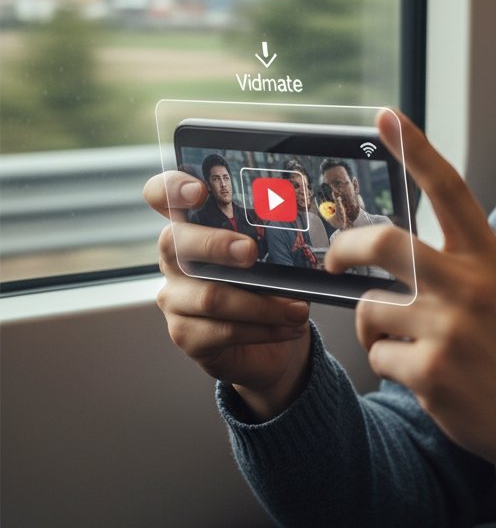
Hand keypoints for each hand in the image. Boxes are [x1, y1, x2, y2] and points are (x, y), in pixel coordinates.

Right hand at [144, 171, 311, 420]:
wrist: (269, 340)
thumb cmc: (268, 284)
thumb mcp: (273, 253)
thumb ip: (272, 236)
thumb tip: (298, 227)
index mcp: (193, 226)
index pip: (164, 196)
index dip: (172, 188)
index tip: (199, 190)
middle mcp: (175, 259)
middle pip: (176, 242)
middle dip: (216, 244)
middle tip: (251, 252)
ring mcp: (175, 297)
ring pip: (209, 296)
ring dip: (261, 304)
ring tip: (297, 309)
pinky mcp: (185, 334)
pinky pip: (222, 331)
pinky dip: (262, 329)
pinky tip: (287, 328)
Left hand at [326, 110, 495, 494]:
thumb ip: (455, 259)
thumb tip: (387, 246)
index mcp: (487, 255)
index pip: (449, 188)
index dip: (416, 148)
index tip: (386, 116)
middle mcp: (468, 284)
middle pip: (385, 244)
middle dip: (346, 250)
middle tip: (334, 261)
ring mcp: (449, 328)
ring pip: (372, 309)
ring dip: (373, 326)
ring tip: (401, 340)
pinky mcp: (431, 371)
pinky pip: (377, 355)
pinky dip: (386, 362)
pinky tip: (418, 372)